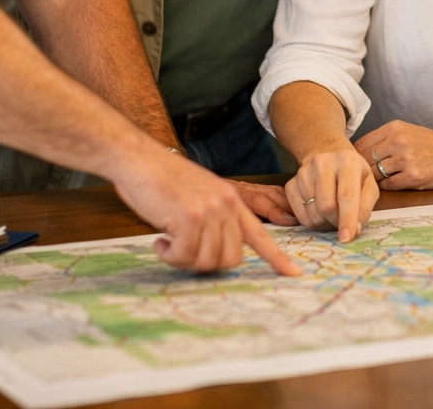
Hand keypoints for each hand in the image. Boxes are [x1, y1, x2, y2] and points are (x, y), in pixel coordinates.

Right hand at [110, 145, 300, 274]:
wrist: (138, 159)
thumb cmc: (163, 180)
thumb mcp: (200, 194)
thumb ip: (215, 218)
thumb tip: (218, 253)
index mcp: (232, 201)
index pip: (261, 235)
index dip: (277, 258)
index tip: (293, 274)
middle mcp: (226, 206)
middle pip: (232, 259)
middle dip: (206, 264)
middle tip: (183, 251)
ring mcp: (209, 211)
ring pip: (208, 261)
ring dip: (184, 260)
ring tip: (169, 242)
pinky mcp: (189, 218)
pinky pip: (184, 256)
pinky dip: (168, 255)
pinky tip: (160, 239)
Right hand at [284, 143, 379, 241]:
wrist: (329, 156)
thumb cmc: (353, 174)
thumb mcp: (368, 185)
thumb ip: (365, 206)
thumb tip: (355, 228)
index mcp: (347, 161)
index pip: (346, 195)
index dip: (347, 219)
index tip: (347, 238)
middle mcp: (322, 163)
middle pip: (326, 206)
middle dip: (336, 222)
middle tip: (343, 221)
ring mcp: (303, 173)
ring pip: (313, 214)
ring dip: (325, 223)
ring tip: (333, 213)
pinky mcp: (290, 184)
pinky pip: (300, 216)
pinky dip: (312, 221)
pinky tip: (320, 211)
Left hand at [354, 120, 432, 190]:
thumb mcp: (409, 132)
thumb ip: (386, 139)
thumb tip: (358, 153)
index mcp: (395, 128)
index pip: (361, 144)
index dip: (356, 157)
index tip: (357, 165)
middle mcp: (398, 141)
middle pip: (365, 160)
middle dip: (363, 170)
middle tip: (364, 177)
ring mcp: (405, 159)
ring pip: (375, 174)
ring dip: (376, 180)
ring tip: (380, 181)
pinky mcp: (413, 176)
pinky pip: (388, 185)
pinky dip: (388, 187)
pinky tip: (395, 183)